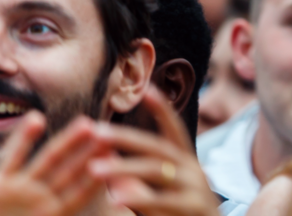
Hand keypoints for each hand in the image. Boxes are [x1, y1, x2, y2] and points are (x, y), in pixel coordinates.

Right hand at [0, 113, 106, 215]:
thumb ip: (62, 215)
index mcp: (55, 213)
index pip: (81, 193)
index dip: (98, 178)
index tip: (117, 160)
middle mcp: (41, 198)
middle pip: (71, 171)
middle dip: (90, 153)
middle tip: (111, 133)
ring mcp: (21, 188)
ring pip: (49, 159)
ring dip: (67, 141)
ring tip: (86, 123)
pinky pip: (13, 158)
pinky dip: (23, 139)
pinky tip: (36, 119)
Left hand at [90, 88, 219, 215]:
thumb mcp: (163, 200)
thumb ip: (138, 185)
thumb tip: (110, 170)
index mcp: (188, 165)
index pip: (175, 130)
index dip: (162, 109)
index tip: (147, 88)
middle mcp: (195, 172)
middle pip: (158, 148)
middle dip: (126, 138)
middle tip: (96, 132)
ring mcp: (196, 191)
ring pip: (157, 171)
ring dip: (124, 166)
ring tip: (95, 168)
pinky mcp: (194, 209)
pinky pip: (162, 202)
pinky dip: (139, 197)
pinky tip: (115, 196)